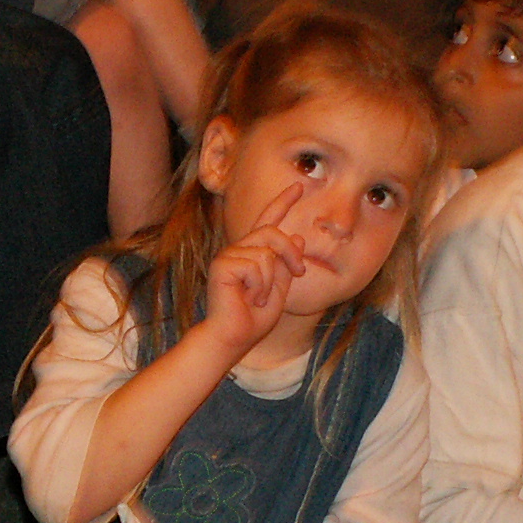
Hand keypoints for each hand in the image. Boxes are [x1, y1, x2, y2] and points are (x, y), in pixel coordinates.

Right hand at [196, 184, 305, 357]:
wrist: (234, 337)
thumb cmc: (254, 318)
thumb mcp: (280, 289)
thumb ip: (286, 264)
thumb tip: (296, 236)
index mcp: (253, 253)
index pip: (269, 221)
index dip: (283, 202)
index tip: (298, 186)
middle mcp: (239, 249)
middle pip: (273, 232)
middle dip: (292, 253)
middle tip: (300, 272)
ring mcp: (229, 255)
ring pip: (267, 252)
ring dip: (271, 281)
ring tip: (257, 297)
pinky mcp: (222, 264)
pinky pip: (256, 265)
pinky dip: (259, 286)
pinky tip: (247, 297)